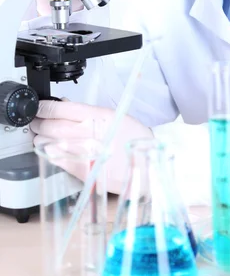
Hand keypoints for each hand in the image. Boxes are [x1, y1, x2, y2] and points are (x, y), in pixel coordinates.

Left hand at [31, 99, 152, 192]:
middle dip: (39, 124)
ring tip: (40, 136)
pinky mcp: (86, 171)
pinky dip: (51, 154)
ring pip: (53, 144)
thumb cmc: (132, 138)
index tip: (39, 108)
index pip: (64, 109)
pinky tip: (49, 150)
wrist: (147, 163)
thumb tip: (64, 104)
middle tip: (35, 123)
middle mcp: (93, 133)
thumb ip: (88, 112)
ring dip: (41, 140)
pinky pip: (60, 161)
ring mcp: (88, 153)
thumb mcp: (113, 116)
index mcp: (100, 116)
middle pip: (54, 127)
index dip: (46, 108)